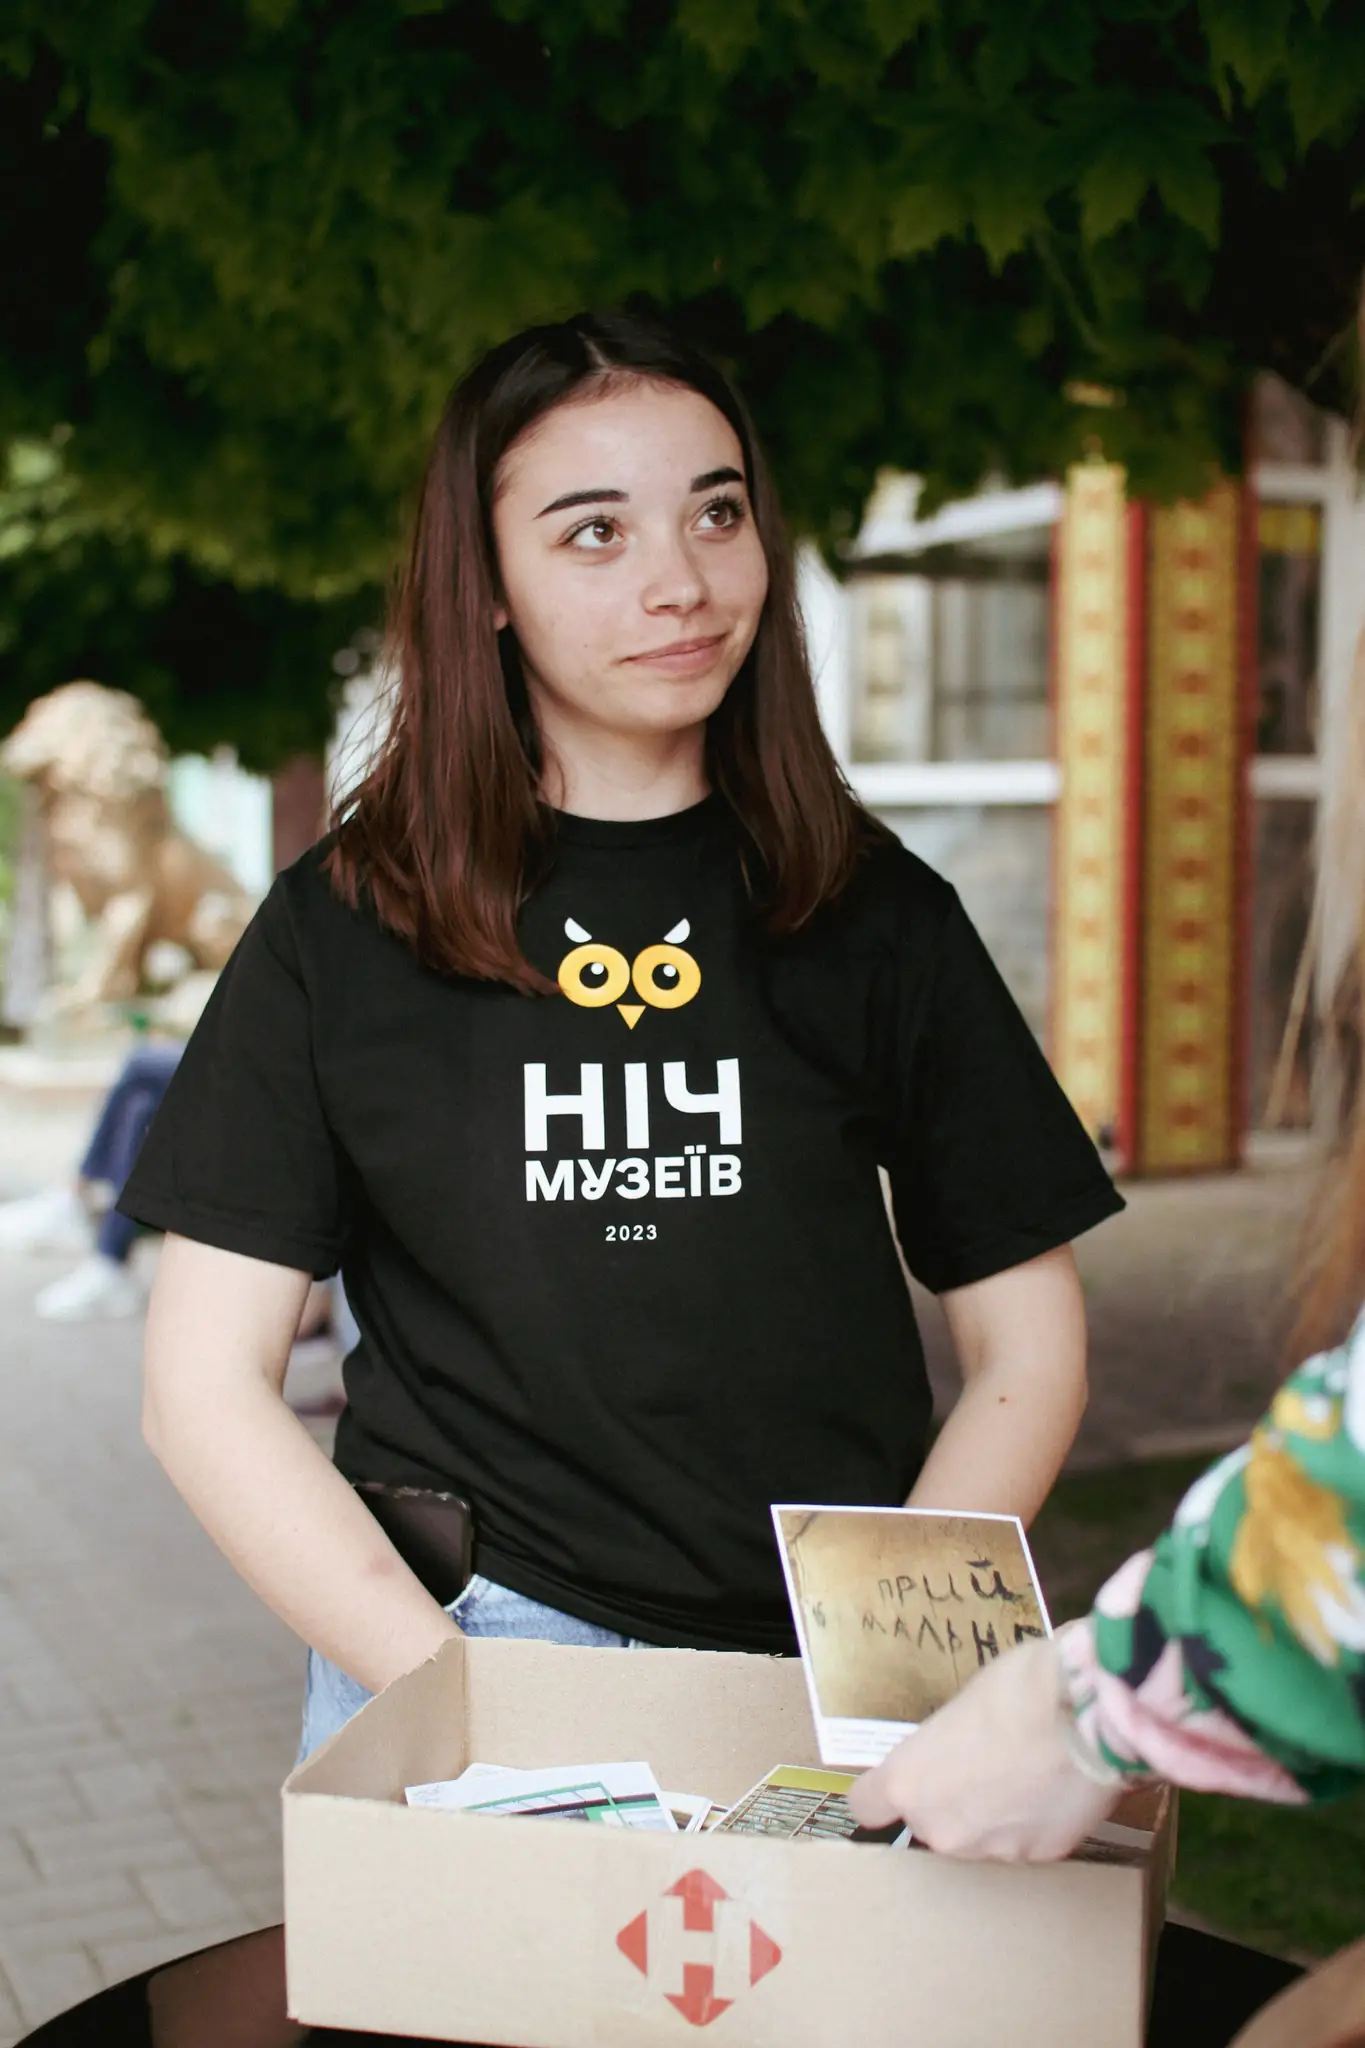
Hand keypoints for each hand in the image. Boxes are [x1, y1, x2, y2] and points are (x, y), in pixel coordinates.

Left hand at [846, 1635, 1121, 1861]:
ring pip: (979, 1836)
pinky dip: (1034, 1822)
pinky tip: (1053, 1787)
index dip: (883, 1793)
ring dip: (993, 1815)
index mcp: (909, 1784)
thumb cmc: (1014, 1690)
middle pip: (931, 1821)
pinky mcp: (1039, 1856)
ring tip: (1028, 1773)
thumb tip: (954, 1752)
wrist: (1085, 1716)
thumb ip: (944, 1745)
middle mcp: (941, 1828)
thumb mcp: (960, 1706)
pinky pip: (1024, 1840)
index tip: (900, 1782)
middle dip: (950, 1799)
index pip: (867, 1806)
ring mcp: (991, 1849)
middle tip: (983, 1764)